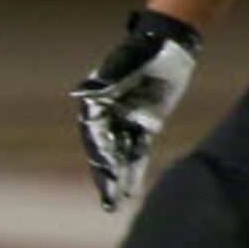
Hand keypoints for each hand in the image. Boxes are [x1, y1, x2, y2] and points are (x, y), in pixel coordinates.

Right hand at [71, 10, 200, 210]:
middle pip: (103, 150)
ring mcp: (124, 122)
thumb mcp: (127, 61)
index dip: (99, 151)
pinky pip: (137, 152)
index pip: (94, 132)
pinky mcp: (144, 127)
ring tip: (114, 203)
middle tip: (106, 198)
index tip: (105, 168)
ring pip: (119, 156)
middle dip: (104, 174)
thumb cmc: (143, 49)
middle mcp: (107, 116)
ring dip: (116, 179)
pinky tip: (131, 190)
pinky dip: (134, 170)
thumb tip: (82, 95)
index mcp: (97, 101)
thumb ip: (108, 80)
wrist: (166, 44)